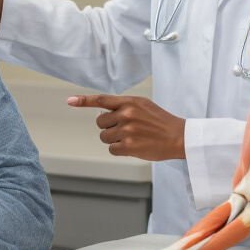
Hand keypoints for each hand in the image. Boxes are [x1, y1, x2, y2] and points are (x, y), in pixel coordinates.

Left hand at [67, 94, 184, 160]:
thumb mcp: (143, 105)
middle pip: (100, 122)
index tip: (70, 101)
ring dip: (113, 139)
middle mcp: (126, 114)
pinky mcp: (129, 146)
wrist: (179, 137)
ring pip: (104, 137)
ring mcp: (127, 130)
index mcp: (129, 102)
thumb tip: (103, 112)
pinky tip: (132, 147)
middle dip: (108, 127)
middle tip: (124, 129)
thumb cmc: (161, 122)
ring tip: (131, 138)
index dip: (83, 100)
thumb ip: (124, 106)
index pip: (101, 100)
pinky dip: (119, 149)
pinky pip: (111, 149)